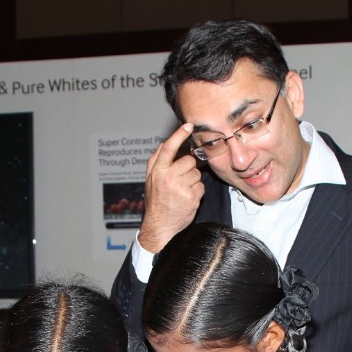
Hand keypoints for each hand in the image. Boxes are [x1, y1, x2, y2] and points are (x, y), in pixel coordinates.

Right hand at [136, 124, 204, 253]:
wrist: (160, 226)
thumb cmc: (155, 201)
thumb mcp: (150, 180)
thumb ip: (156, 161)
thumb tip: (165, 143)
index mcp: (158, 172)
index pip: (168, 148)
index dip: (179, 135)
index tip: (188, 126)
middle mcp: (169, 178)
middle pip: (189, 161)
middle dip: (187, 168)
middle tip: (179, 180)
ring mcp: (181, 188)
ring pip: (197, 173)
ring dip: (192, 180)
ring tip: (182, 191)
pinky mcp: (192, 197)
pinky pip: (201, 186)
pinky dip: (197, 191)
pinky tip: (188, 198)